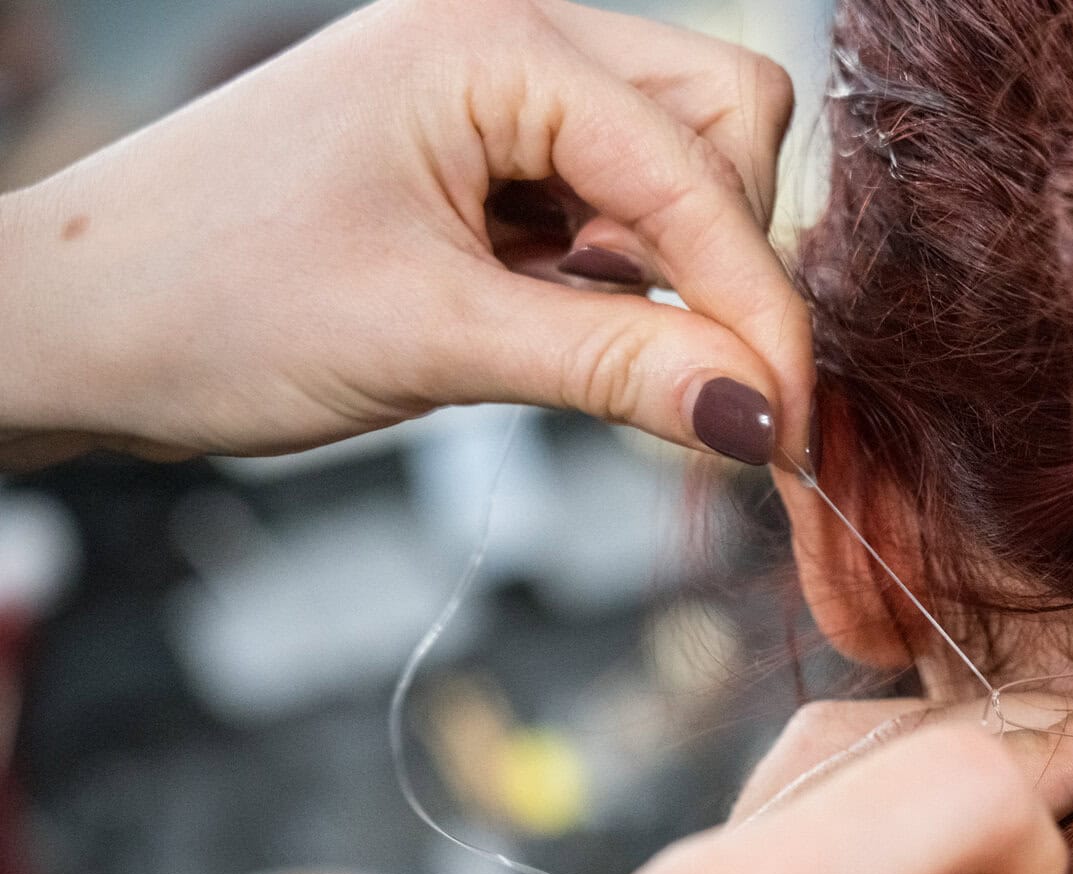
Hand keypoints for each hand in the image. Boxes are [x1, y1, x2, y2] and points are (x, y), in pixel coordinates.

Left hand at [0, 0, 809, 466]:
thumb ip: (617, 366)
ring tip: (633, 361)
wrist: (75, 324)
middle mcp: (510, 42)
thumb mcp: (433, 340)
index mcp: (491, 42)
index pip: (699, 161)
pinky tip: (592, 333)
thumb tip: (761, 412)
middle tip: (714, 380)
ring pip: (685, 158)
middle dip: (733, 252)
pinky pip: (622, 202)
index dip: (755, 300)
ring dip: (689, 266)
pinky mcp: (492, 158)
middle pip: (724, 119)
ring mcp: (502, 95)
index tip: (784, 421)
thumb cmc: (206, 301)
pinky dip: (636, 277)